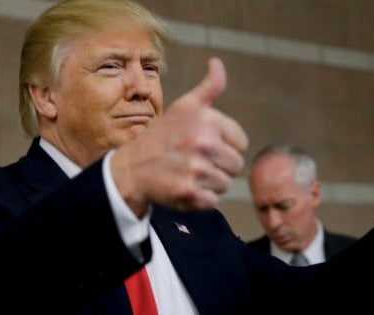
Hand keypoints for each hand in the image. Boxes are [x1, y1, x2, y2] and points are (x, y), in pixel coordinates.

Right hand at [112, 57, 247, 216]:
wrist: (131, 168)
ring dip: (209, 182)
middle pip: (236, 165)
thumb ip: (209, 88)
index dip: (224, 145)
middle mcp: (203, 142)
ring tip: (187, 173)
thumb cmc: (162, 137)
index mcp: (207, 119)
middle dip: (218, 166)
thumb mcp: (184, 107)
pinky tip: (183, 186)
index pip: (241, 143)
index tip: (202, 144)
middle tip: (194, 161)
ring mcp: (196, 169)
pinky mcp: (190, 192)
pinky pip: (213, 201)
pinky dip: (200, 199)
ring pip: (225, 183)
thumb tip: (217, 62)